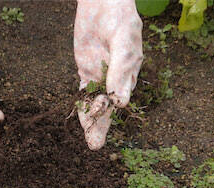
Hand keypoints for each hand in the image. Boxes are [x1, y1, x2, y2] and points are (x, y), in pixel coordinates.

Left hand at [73, 0, 143, 148]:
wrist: (103, 2)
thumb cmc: (121, 18)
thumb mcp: (123, 41)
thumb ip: (120, 69)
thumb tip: (121, 101)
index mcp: (130, 74)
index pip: (120, 95)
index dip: (112, 106)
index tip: (106, 110)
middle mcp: (116, 80)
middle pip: (108, 106)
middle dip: (102, 126)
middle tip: (96, 146)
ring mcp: (100, 77)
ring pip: (95, 104)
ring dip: (92, 123)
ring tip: (91, 144)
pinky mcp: (87, 73)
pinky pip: (84, 94)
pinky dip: (83, 108)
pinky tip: (83, 123)